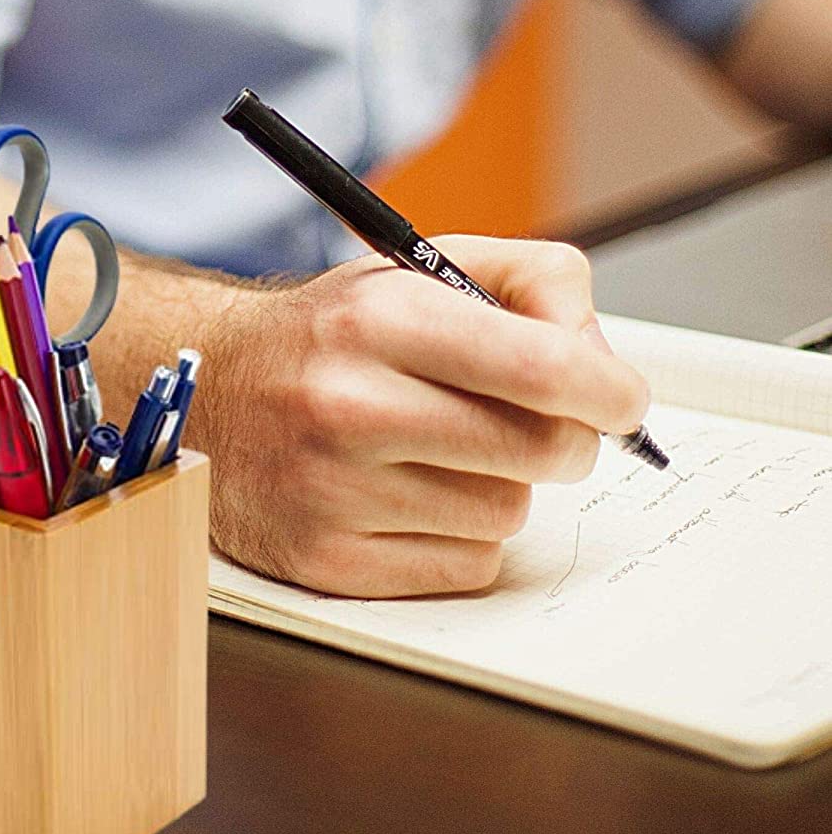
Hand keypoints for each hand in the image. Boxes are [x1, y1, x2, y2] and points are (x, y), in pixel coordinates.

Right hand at [194, 237, 649, 597]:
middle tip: (537, 420)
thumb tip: (603, 361)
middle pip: (543, 450)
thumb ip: (532, 281)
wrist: (213, 390)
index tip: (621, 399)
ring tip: (444, 448)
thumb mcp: (418, 268)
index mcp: (377, 319)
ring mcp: (333, 491)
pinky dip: (462, 534)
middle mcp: (348, 405)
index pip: (539, 367)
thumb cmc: (333, 333)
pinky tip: (413, 493)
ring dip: (501, 483)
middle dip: (565, 436)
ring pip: (508, 512)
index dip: (608, 389)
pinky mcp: (326, 560)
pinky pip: (467, 565)